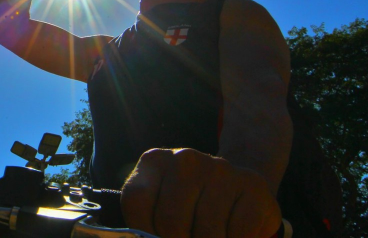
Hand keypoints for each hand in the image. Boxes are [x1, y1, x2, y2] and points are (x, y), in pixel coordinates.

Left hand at [121, 148, 281, 237]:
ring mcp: (220, 169)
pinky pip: (240, 233)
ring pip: (207, 232)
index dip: (144, 232)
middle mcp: (185, 159)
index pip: (137, 202)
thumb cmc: (188, 208)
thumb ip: (148, 226)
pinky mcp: (252, 184)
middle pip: (170, 222)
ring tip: (209, 236)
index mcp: (154, 162)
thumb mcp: (158, 210)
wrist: (235, 190)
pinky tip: (232, 232)